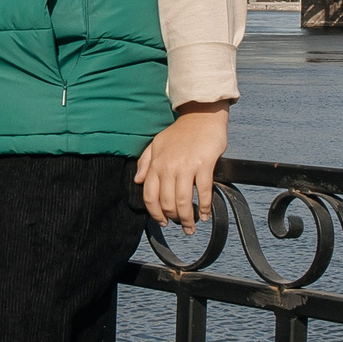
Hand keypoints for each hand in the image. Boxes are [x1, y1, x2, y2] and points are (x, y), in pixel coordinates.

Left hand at [135, 102, 229, 233]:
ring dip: (187, 218)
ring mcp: (187, 166)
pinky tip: (206, 214)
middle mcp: (169, 167)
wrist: (202, 115)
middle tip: (181, 226)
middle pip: (167, 202)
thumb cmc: (181, 131)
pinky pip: (204, 191)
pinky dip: (205, 207)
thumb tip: (137, 180)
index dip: (155, 213)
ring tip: (191, 226)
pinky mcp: (204, 165)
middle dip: (173, 219)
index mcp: (156, 164)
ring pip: (183, 200)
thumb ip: (145, 162)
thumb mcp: (157, 144)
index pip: (149, 195)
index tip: (162, 222)